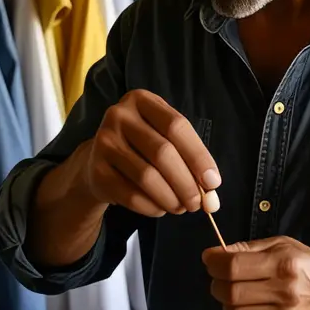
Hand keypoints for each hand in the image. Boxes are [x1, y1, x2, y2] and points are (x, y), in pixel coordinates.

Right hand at [83, 89, 220, 217]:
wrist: (99, 161)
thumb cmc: (141, 147)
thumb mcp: (164, 137)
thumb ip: (188, 157)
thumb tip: (212, 187)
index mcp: (142, 100)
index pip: (177, 126)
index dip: (199, 156)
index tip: (213, 182)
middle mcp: (119, 115)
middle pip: (163, 152)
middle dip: (186, 183)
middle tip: (198, 204)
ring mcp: (104, 141)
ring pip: (147, 176)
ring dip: (170, 198)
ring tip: (180, 207)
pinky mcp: (96, 170)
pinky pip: (130, 195)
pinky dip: (151, 207)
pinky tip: (160, 209)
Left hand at [202, 236, 309, 309]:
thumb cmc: (305, 266)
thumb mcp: (282, 245)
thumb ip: (248, 248)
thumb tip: (215, 254)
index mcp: (283, 264)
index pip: (234, 267)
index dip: (214, 263)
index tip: (210, 260)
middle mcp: (284, 292)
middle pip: (230, 292)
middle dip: (216, 283)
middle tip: (220, 278)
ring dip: (226, 302)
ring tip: (236, 293)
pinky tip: (248, 308)